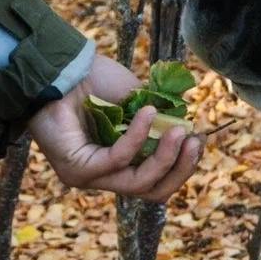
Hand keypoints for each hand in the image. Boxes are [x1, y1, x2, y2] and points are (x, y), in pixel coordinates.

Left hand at [28, 53, 202, 200]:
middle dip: (180, 168)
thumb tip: (189, 127)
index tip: (199, 140)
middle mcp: (107, 176)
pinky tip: (148, 112)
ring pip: (138, 183)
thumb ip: (161, 118)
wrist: (60, 68)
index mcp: (123, 162)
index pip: (159, 180)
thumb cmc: (94, 82)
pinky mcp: (78, 170)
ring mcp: (91, 177)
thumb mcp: (138, 99)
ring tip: (178, 131)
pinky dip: (137, 137)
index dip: (183, 165)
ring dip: (164, 157)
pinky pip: (117, 160)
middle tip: (195, 141)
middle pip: (153, 190)